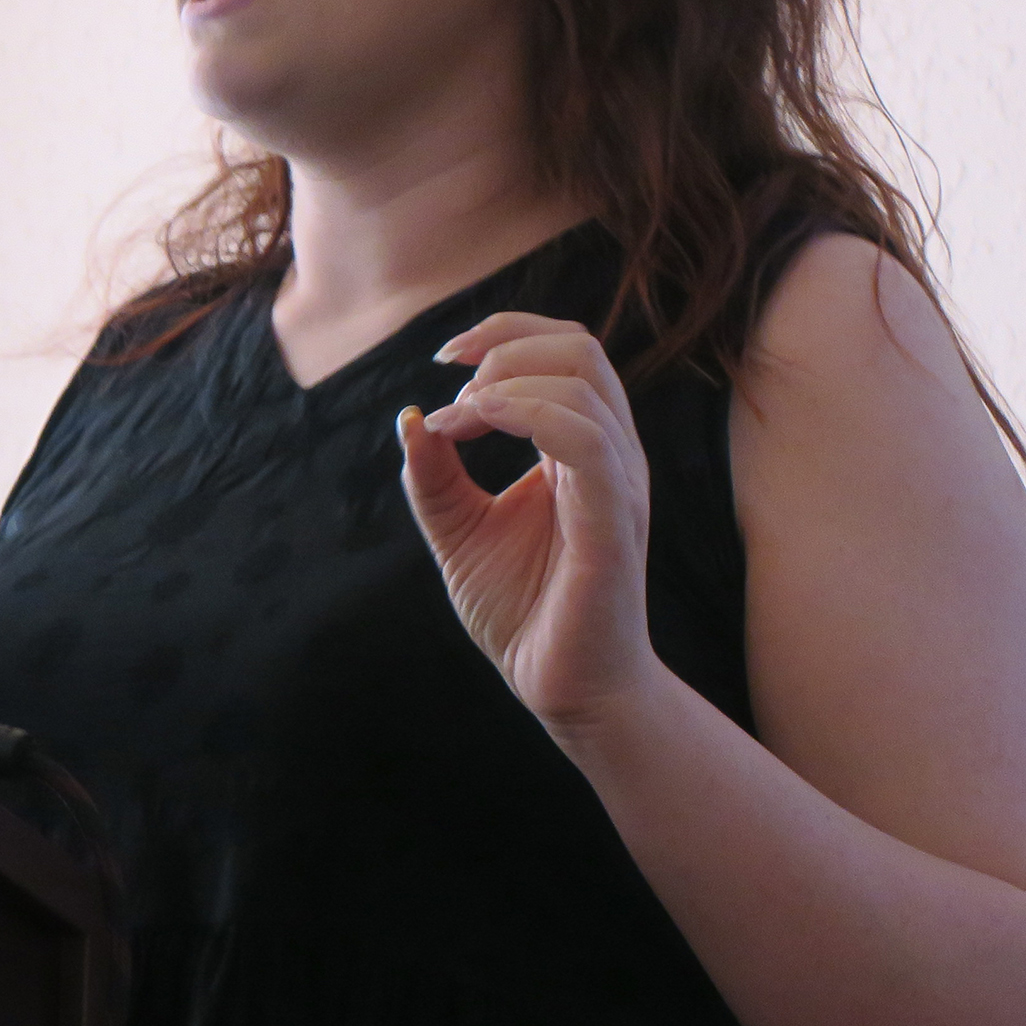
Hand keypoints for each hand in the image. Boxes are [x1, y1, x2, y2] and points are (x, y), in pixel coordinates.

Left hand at [397, 312, 663, 733]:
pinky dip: (526, 414)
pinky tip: (476, 424)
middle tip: (449, 380)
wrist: (565, 690)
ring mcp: (617, 486)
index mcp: (583, 449)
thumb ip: (434, 478)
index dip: (503, 335)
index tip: (442, 360)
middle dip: (504, 343)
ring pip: (584, 382)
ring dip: (504, 382)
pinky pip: (587, 440)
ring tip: (457, 420)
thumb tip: (408, 419)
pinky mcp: (613, 523)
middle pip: (580, 348)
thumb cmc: (527, 613)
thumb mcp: (459, 534)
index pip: (565, 352)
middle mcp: (610, 456)